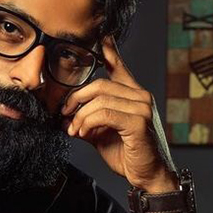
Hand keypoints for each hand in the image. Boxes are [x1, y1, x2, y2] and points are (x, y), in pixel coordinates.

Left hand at [60, 33, 177, 190]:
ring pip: (100, 98)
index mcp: (133, 94)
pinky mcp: (138, 121)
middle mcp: (140, 95)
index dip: (106, 49)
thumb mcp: (102, 134)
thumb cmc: (128, 155)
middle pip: (99, 83)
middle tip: (63, 115)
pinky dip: (88, 122)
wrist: (149, 177)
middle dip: (76, 98)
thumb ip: (88, 121)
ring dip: (80, 115)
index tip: (98, 35)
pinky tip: (82, 133)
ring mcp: (142, 107)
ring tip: (74, 130)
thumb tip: (66, 117)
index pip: (118, 64)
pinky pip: (104, 113)